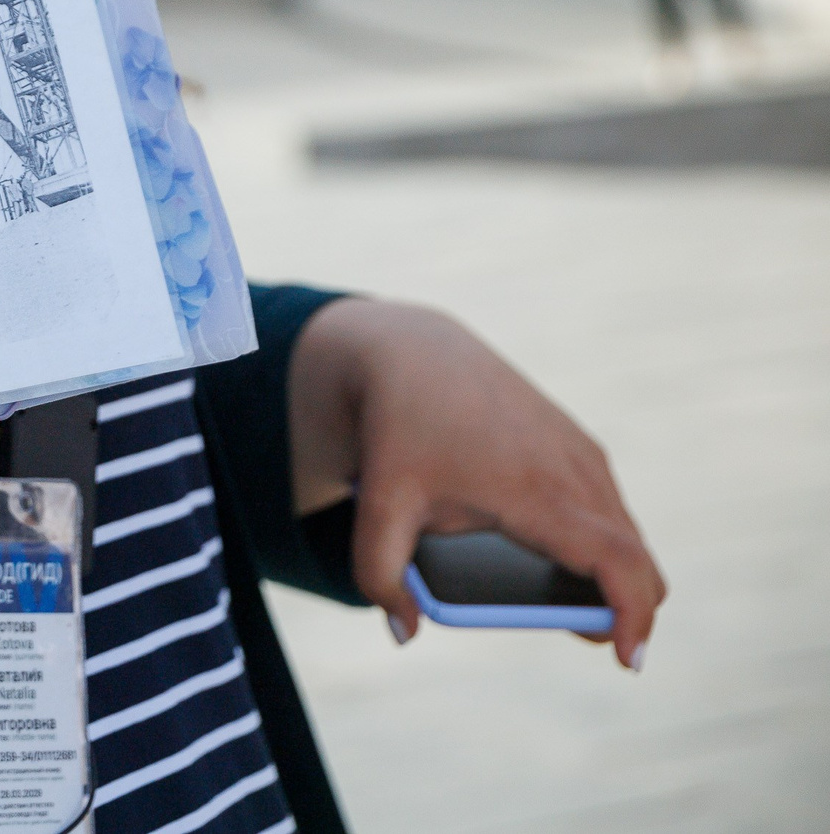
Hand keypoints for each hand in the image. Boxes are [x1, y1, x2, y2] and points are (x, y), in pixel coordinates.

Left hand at [287, 298, 663, 669]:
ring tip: (581, 608)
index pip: (616, 560)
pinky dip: (608, 543)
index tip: (628, 659)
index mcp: (536, 490)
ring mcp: (582, 453)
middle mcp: (574, 470)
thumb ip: (379, 575)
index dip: (633, 614)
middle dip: (628, 606)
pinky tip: (575, 562)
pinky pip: (612, 508)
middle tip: (599, 640)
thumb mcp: (376, 505)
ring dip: (618, 575)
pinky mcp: (578, 442)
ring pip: (627, 533)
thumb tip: (403, 632)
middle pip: (635, 557)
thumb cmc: (397, 431)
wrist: (411, 352)